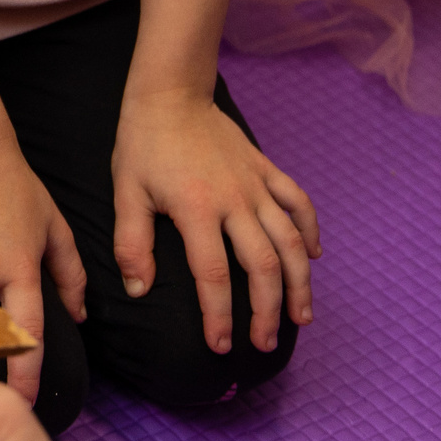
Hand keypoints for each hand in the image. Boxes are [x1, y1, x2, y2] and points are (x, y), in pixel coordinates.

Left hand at [111, 90, 316, 354]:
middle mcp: (234, 200)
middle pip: (263, 266)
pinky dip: (310, 230)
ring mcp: (256, 185)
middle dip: (267, 310)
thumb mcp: (126, 192)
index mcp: (196, 209)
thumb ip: (132, 242)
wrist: (171, 94)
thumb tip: (138, 290)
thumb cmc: (143, 145)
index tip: (220, 345)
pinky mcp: (267, 169)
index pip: (213, 275)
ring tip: (300, 318)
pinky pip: (299, 203)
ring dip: (299, 282)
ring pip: (290, 241)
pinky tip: (313, 257)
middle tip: (263, 343)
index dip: (219, 315)